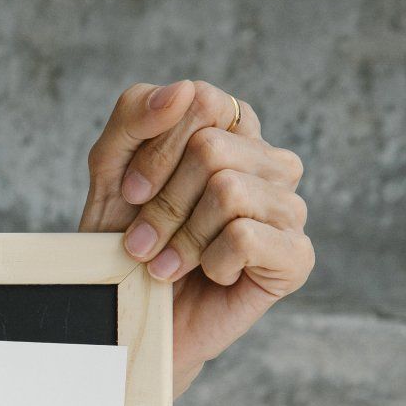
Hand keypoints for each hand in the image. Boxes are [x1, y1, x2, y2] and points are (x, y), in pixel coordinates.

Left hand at [81, 80, 313, 395]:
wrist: (129, 316)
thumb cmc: (123, 240)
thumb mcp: (110, 171)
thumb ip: (134, 116)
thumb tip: (182, 89)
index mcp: (233, 131)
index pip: (203, 100)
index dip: (156, 150)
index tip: (130, 192)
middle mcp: (269, 163)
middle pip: (211, 148)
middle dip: (162, 201)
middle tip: (143, 241)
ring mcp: (289, 209)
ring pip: (229, 190)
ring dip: (181, 236)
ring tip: (166, 263)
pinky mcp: (296, 256)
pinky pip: (246, 237)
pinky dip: (209, 262)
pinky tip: (206, 277)